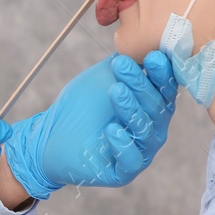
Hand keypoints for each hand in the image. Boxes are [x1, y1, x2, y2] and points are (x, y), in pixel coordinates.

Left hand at [3, 51, 176, 199]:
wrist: (50, 134)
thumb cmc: (81, 105)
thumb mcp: (103, 78)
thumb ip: (127, 64)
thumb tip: (148, 43)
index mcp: (152, 107)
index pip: (164, 89)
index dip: (161, 74)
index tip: (151, 57)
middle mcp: (152, 130)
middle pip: (155, 108)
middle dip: (140, 85)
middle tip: (122, 66)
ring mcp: (140, 152)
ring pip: (144, 132)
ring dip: (131, 109)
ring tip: (115, 91)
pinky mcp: (123, 171)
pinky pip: (131, 160)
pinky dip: (123, 144)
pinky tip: (111, 129)